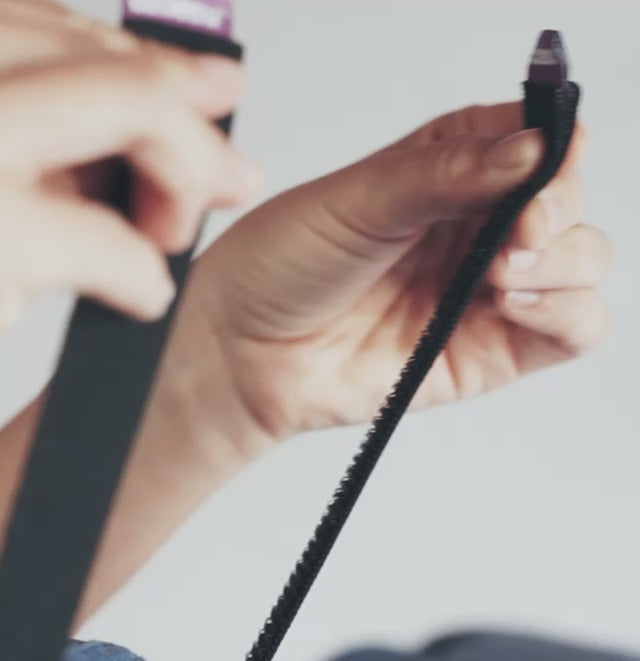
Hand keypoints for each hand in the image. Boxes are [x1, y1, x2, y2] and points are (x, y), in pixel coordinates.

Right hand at [0, 0, 260, 505]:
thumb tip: (128, 114)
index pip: (54, 15)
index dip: (141, 70)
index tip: (199, 110)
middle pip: (106, 56)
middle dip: (179, 129)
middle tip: (204, 192)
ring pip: (134, 121)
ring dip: (181, 184)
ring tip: (171, 237)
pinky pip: (117, 239)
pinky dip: (143, 274)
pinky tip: (135, 299)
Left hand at [178, 101, 612, 464]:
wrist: (242, 351)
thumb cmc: (280, 267)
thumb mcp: (361, 197)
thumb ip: (448, 172)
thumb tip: (529, 150)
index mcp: (453, 171)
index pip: (542, 142)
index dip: (556, 147)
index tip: (544, 158)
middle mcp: (477, 228)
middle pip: (570, 204)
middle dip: (557, 208)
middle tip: (515, 228)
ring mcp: (486, 292)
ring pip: (584, 264)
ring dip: (565, 260)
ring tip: (501, 272)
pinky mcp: (488, 353)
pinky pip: (573, 331)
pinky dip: (568, 312)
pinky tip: (512, 302)